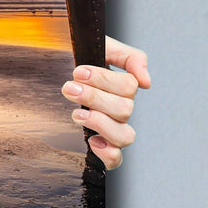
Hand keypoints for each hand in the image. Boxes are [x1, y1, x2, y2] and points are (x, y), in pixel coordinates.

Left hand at [60, 36, 150, 170]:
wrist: (61, 68)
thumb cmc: (86, 60)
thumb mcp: (106, 47)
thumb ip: (130, 57)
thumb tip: (146, 81)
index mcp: (124, 87)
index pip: (128, 87)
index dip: (103, 80)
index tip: (78, 72)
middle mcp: (122, 109)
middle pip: (124, 110)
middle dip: (94, 98)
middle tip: (70, 88)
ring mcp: (114, 128)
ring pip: (125, 136)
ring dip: (100, 123)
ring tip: (77, 113)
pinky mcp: (103, 146)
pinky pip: (116, 159)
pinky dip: (107, 153)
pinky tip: (92, 140)